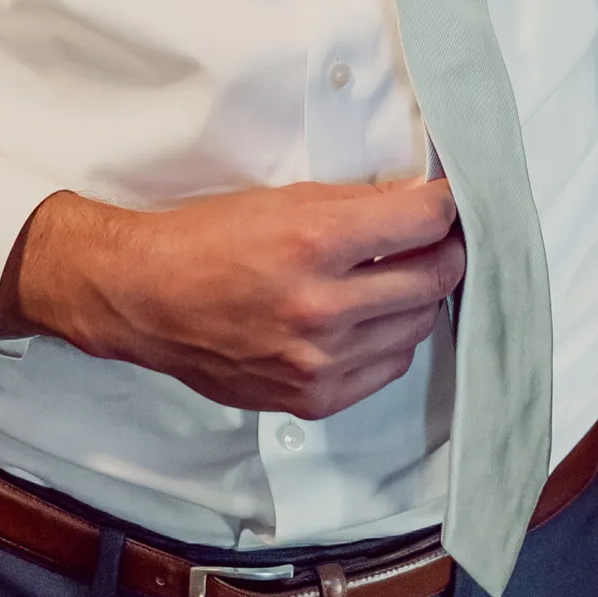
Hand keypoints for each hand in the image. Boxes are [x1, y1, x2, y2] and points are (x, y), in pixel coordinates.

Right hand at [0, 177, 464, 418]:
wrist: (147, 298)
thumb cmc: (209, 240)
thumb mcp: (285, 198)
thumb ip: (359, 203)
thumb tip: (423, 201)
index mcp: (314, 241)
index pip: (424, 220)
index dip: (447, 204)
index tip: (450, 200)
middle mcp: (322, 306)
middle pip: (434, 276)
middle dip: (444, 249)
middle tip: (436, 236)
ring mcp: (319, 361)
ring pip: (418, 326)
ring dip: (417, 297)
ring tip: (395, 276)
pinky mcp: (313, 398)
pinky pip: (388, 368)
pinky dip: (389, 340)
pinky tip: (368, 318)